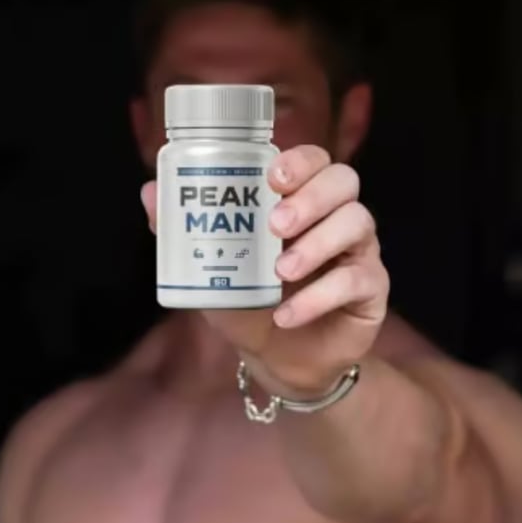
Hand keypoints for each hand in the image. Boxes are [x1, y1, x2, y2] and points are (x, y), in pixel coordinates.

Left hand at [140, 145, 388, 395]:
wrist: (278, 361)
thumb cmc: (250, 306)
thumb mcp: (214, 270)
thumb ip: (186, 233)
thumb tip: (150, 192)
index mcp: (301, 204)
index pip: (314, 162)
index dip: (300, 161)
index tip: (272, 177)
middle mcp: (335, 219)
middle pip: (343, 182)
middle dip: (310, 198)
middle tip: (276, 225)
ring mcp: (358, 252)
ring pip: (356, 224)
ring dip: (317, 245)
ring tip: (280, 272)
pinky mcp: (371, 290)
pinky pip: (356, 280)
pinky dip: (318, 297)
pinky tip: (287, 316)